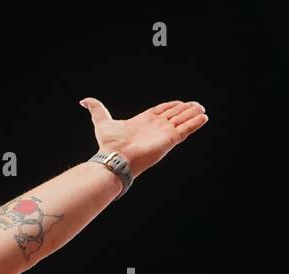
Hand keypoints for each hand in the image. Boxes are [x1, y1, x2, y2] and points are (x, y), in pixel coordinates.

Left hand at [79, 98, 207, 176]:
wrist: (115, 158)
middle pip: (174, 115)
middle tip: (196, 105)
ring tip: (202, 109)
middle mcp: (155, 127)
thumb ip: (96, 109)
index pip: (161, 111)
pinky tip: (204, 117)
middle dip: (185, 109)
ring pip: (182, 121)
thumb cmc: (109, 144)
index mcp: (143, 122)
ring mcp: (164, 133)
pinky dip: (195, 123)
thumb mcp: (102, 122)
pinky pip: (186, 129)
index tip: (180, 102)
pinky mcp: (170, 139)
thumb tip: (84, 100)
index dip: (170, 106)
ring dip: (192, 114)